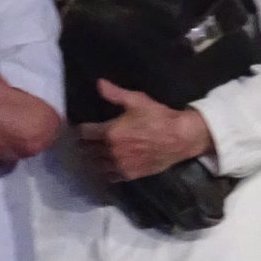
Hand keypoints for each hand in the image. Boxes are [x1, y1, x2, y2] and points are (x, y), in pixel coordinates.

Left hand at [79, 79, 213, 182]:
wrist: (180, 138)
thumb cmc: (158, 117)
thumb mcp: (137, 101)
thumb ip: (115, 94)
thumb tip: (98, 83)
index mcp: (109, 133)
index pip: (83, 133)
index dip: (80, 129)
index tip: (80, 127)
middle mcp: (111, 152)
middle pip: (86, 150)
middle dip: (84, 144)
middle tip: (85, 140)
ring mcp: (120, 165)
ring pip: (95, 165)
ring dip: (92, 159)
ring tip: (93, 153)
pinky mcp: (129, 175)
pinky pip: (109, 177)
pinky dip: (104, 171)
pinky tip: (106, 166)